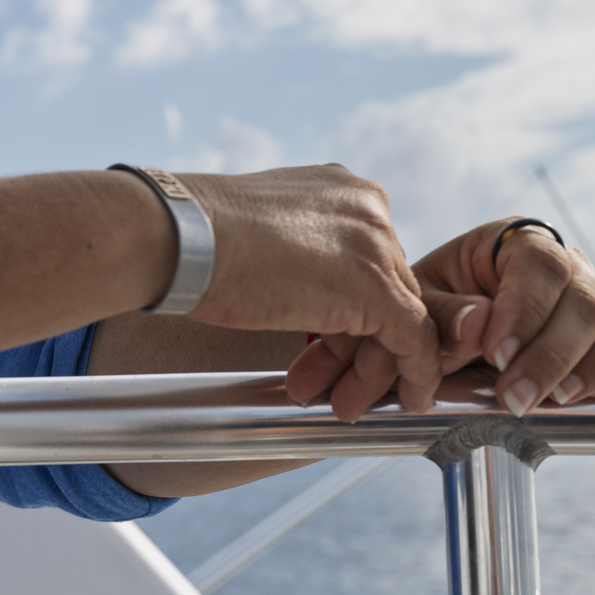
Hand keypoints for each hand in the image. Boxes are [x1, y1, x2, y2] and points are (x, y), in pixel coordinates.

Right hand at [176, 165, 438, 418]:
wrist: (179, 237)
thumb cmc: (198, 237)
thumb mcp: (264, 233)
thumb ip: (299, 249)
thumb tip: (300, 283)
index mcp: (343, 191)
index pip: (368, 261)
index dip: (352, 312)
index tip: (331, 348)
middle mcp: (370, 209)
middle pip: (387, 290)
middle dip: (360, 345)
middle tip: (333, 384)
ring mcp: (377, 245)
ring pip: (401, 317)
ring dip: (375, 367)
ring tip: (345, 402)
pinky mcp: (377, 287)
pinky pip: (414, 339)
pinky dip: (415, 372)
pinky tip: (408, 398)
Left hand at [288, 218, 594, 417]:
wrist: (444, 332)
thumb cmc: (429, 312)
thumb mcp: (416, 306)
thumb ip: (440, 315)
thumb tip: (479, 325)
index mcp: (513, 243)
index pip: (539, 264)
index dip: (525, 311)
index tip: (496, 355)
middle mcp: (566, 265)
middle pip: (588, 299)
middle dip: (553, 355)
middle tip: (516, 399)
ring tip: (557, 401)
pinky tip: (587, 401)